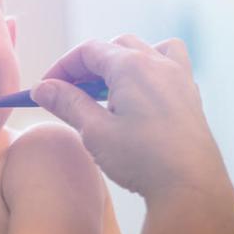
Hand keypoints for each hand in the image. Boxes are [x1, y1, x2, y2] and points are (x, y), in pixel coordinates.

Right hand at [31, 35, 230, 203]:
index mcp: (131, 66)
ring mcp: (179, 77)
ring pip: (146, 49)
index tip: (46, 88)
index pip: (87, 51)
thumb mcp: (95, 131)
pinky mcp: (191, 95)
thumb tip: (42, 88)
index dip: (62, 67)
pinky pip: (169, 65)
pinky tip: (141, 98)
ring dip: (121, 61)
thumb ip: (67, 103)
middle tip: (70, 91)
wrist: (190, 187)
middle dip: (87, 65)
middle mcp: (158, 63)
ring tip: (108, 89)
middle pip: (114, 47)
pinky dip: (150, 69)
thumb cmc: (142, 160)